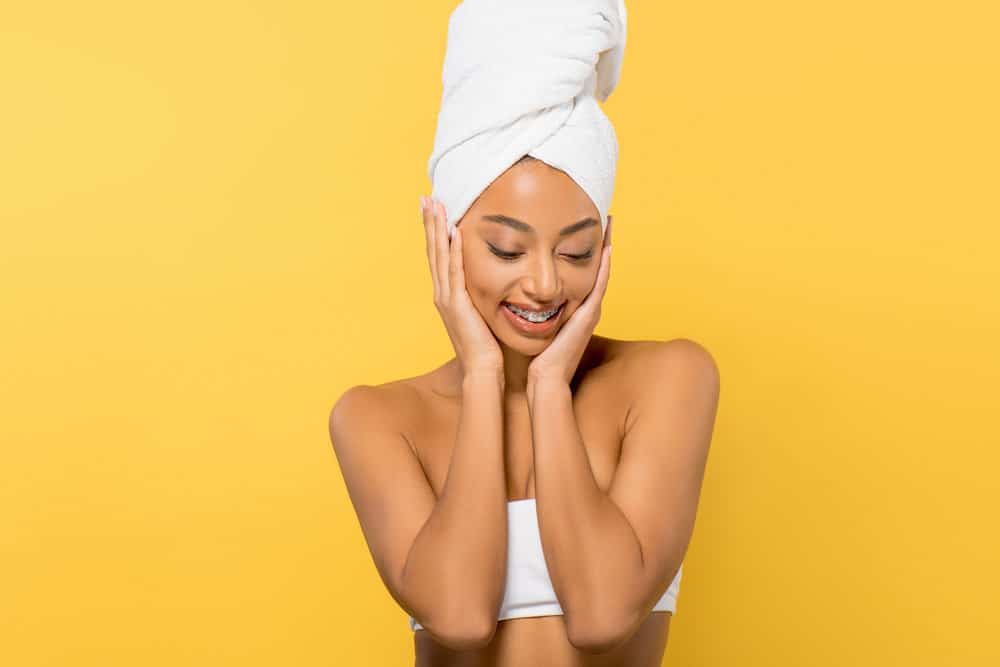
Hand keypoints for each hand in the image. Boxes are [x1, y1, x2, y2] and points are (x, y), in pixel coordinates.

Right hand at [422, 196, 503, 376]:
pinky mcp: (458, 304)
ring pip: (439, 256)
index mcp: (447, 295)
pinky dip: (452, 250)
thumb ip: (479, 298)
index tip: (433, 209)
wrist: (483, 370)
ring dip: (437, 229)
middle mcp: (442, 294)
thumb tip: (488, 283)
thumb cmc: (486, 346)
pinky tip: (453, 231)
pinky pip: (454, 271)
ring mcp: (447, 299)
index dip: (434, 232)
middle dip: (430, 223)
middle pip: (433, 251)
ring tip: (435, 205)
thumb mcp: (480, 315)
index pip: (438, 257)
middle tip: (427, 198)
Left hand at [527, 215, 612, 388]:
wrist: (545, 377)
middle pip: (597, 267)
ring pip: (602, 271)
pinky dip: (605, 266)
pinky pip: (599, 285)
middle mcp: (586, 306)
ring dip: (607, 247)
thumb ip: (532, 308)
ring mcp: (590, 310)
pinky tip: (607, 247)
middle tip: (604, 215)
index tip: (586, 226)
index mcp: (574, 307)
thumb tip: (517, 292)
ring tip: (609, 223)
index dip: (585, 249)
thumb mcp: (536, 324)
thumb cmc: (537, 355)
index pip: (582, 272)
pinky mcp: (589, 315)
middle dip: (601, 242)